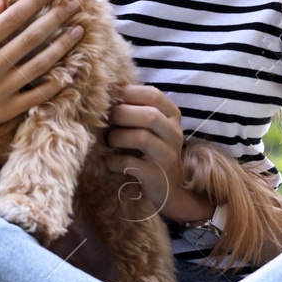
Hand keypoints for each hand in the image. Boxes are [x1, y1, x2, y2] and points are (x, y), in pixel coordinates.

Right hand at [0, 0, 84, 148]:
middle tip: (73, 3)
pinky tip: (72, 68)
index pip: (10, 20)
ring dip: (62, 46)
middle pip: (30, 38)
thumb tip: (3, 1)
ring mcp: (1, 91)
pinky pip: (39, 95)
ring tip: (78, 30)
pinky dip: (57, 82)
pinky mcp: (8, 109)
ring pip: (39, 65)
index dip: (32, 3)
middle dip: (54, 18)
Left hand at [101, 84, 207, 220]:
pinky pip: (130, 163)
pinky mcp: (156, 176)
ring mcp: (168, 156)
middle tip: (107, 121)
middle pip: (148, 115)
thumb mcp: (150, 126)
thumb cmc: (150, 151)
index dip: (129, 94)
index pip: (153, 94)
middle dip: (121, 115)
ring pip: (141, 138)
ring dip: (117, 137)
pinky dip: (114, 161)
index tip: (113, 99)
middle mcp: (174, 134)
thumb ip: (135, 108)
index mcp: (172, 116)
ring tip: (110, 142)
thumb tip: (108, 92)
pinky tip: (110, 162)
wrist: (168, 189)